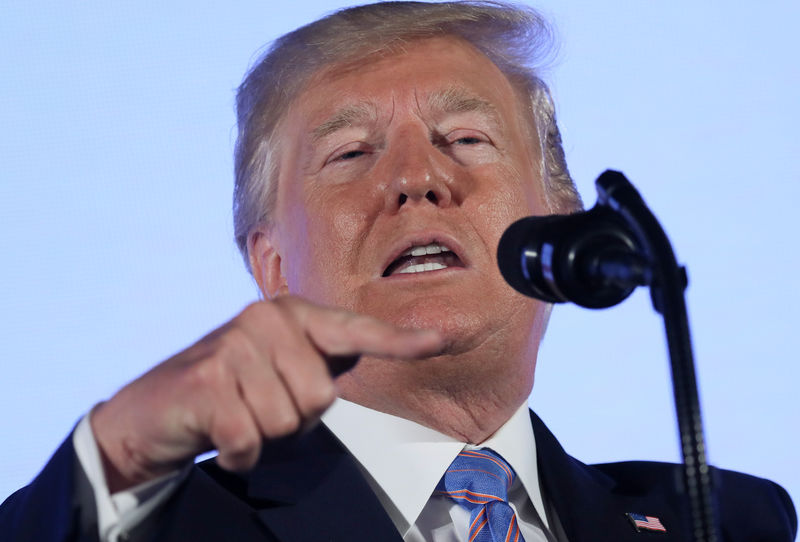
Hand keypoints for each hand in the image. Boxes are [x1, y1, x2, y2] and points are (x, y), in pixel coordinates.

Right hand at [91, 296, 441, 491]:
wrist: (152, 413)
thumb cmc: (227, 393)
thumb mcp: (279, 369)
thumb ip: (323, 358)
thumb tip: (379, 346)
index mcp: (290, 313)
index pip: (355, 331)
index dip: (400, 341)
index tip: (440, 339)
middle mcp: (265, 318)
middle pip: (322, 396)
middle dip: (295, 419)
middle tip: (258, 407)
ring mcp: (234, 345)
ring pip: (290, 421)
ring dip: (265, 436)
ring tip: (238, 416)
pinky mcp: (207, 380)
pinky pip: (252, 440)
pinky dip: (239, 454)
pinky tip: (219, 436)